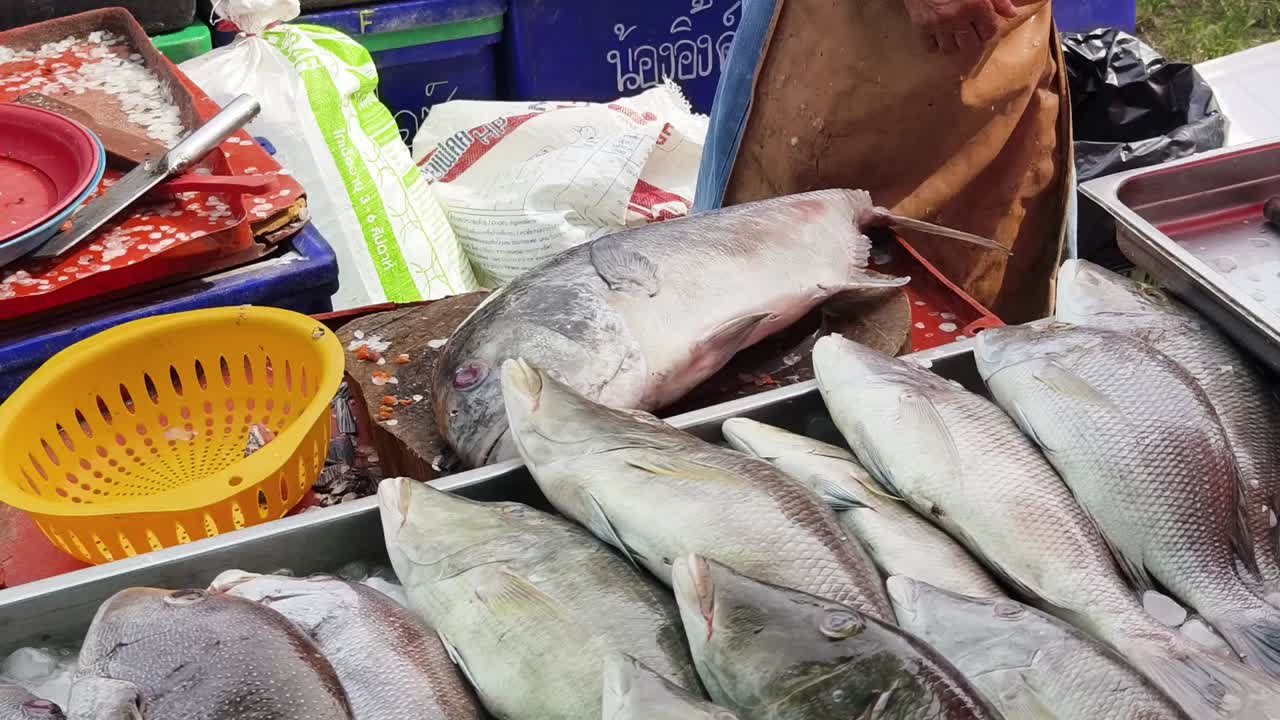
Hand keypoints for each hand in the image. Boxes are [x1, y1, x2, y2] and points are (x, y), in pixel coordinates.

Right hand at [903, 0, 1018, 53]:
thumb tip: (1011, 14)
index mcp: (975, 5)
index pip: (989, 32)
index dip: (989, 29)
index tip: (984, 24)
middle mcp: (956, 18)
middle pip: (971, 46)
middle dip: (973, 40)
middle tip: (970, 30)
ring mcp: (937, 24)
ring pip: (950, 49)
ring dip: (954, 43)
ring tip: (955, 33)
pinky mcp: (921, 27)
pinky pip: (930, 48)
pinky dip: (936, 44)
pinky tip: (939, 34)